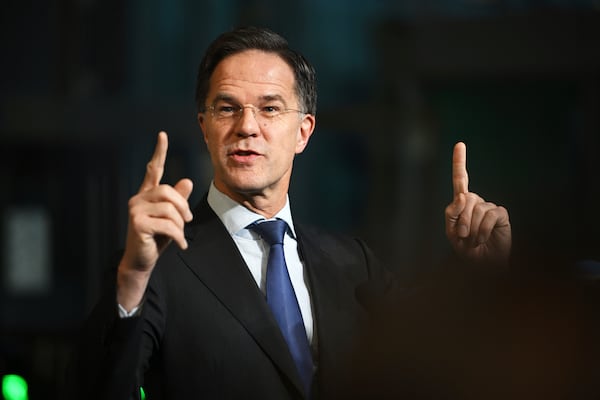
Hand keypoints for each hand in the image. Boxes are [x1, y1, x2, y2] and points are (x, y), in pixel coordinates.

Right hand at [117, 132, 192, 309]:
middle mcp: (138, 198)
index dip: (159, 152)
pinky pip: (168, 224)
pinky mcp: (137, 223)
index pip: (153, 169)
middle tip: (187, 222)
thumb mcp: (172, 218)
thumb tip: (186, 181)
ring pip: (170, 209)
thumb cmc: (156, 239)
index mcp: (147, 194)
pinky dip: (178, 236)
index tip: (162, 135)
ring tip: (179, 236)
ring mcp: (135, 210)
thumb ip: (178, 201)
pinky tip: (180, 245)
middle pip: (168, 191)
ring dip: (180, 225)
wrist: (141, 261)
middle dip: (183, 207)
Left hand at [445, 142, 510, 264]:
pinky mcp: (501, 214)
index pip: (460, 180)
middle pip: (465, 199)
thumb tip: (463, 195)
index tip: (460, 144)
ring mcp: (490, 207)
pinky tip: (483, 239)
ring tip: (474, 241)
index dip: (459, 162)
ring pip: (477, 209)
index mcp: (462, 203)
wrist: (483, 264)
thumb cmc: (466, 248)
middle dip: (461, 221)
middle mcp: (476, 201)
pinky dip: (482, 231)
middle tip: (463, 237)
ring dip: (471, 229)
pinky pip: (489, 216)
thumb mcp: (451, 231)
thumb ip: (452, 213)